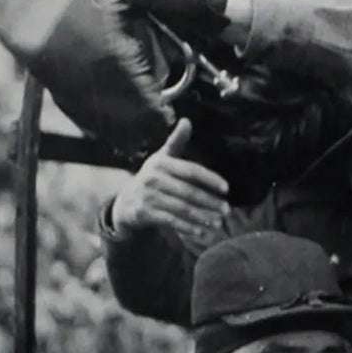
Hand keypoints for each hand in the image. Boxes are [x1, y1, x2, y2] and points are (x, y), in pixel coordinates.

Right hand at [111, 119, 230, 250]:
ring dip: (202, 217)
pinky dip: (187, 227)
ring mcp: (148, 196)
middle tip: (226, 210)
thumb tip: (187, 120)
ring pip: (181, 208)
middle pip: (189, 192)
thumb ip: (176, 141)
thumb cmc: (151, 178)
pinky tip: (201, 231)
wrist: (124, 202)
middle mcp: (153, 178)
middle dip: (210, 202)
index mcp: (162, 162)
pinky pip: (170, 221)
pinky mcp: (144, 212)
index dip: (210, 179)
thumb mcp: (162, 158)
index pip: (191, 171)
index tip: (226, 189)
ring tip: (218, 222)